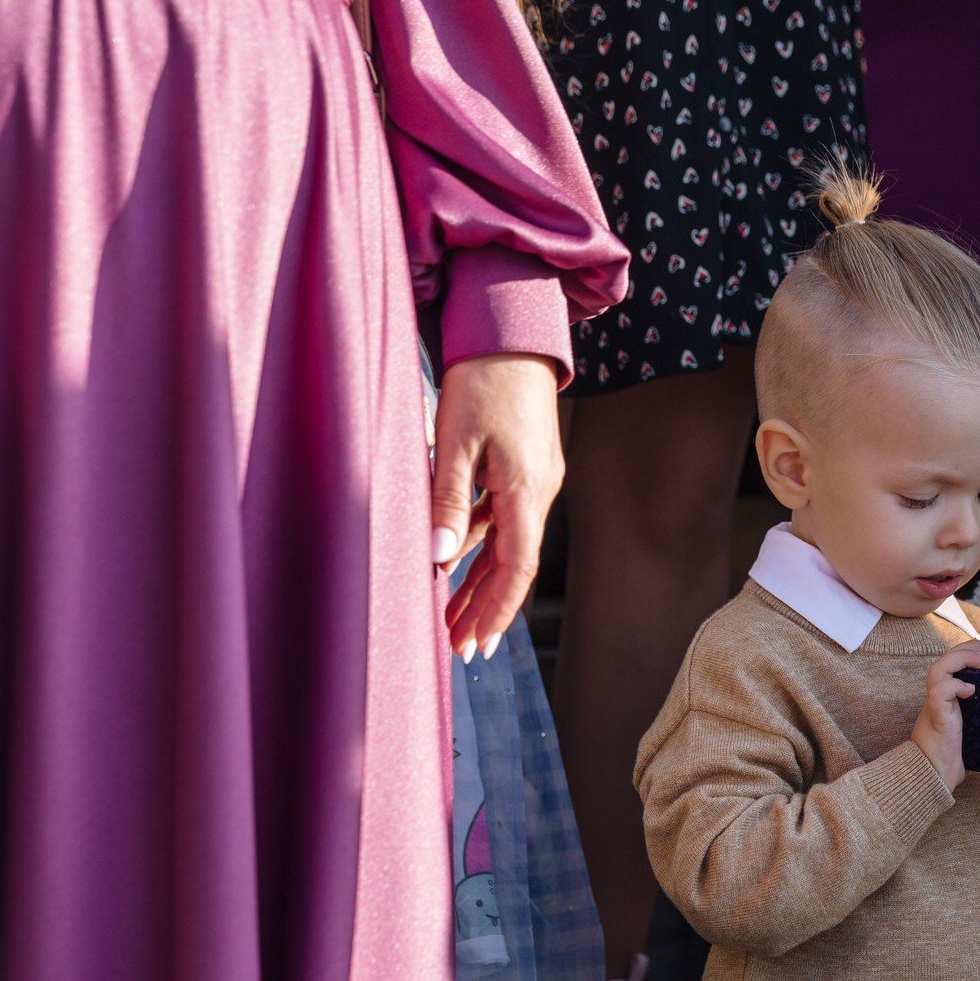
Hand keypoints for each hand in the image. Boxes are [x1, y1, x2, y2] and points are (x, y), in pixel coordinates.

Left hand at [432, 352, 562, 662]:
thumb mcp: (456, 441)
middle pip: (514, 566)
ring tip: (453, 618)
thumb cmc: (483, 380)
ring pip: (506, 545)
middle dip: (486, 609)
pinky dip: (480, 547)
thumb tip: (439, 559)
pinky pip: (502, 520)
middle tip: (460, 648)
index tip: (476, 643)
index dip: (496, 611)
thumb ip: (447, 502)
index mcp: (528, 490)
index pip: (519, 569)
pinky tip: (456, 565)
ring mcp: (534, 480)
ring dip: (480, 582)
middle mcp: (540, 491)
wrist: (514, 332)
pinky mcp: (524, 468)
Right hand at [911, 639, 979, 792]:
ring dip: (961, 658)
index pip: (955, 661)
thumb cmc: (955, 754)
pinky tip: (969, 689)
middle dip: (970, 648)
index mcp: (949, 695)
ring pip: (938, 668)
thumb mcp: (977, 728)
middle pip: (947, 658)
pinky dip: (953, 685)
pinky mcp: (935, 716)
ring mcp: (935, 705)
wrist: (934, 775)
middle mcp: (940, 696)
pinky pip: (939, 692)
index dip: (972, 650)